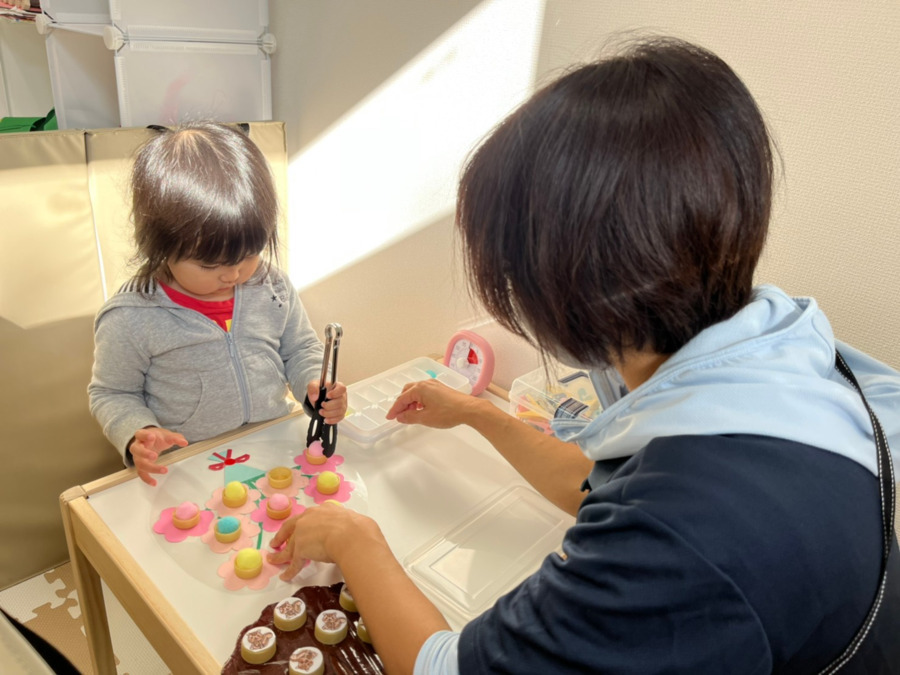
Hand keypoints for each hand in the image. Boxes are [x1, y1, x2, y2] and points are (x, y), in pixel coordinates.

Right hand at [129, 426, 187, 485]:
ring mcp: (137, 457)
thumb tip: (185, 442)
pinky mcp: (140, 465)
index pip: (140, 434)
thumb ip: (176, 438)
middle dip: (145, 453)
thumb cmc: (157, 437)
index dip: (145, 435)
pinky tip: (154, 483)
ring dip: (151, 468)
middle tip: (155, 456)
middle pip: (136, 449)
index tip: (152, 437)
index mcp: (142, 436)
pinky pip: (141, 473)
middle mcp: (137, 446)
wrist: (150, 440)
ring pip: (139, 463)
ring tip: (164, 470)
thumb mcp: (166, 435)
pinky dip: (147, 479)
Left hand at [267, 503, 384, 580]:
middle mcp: (309, 518)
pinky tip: (285, 577)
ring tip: (273, 559)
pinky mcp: (300, 550)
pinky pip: (294, 563)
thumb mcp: (351, 520)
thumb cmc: (357, 527)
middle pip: (291, 528)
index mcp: (323, 510)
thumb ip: (347, 525)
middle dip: (282, 535)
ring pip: (289, 546)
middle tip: (276, 542)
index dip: (303, 523)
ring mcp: (302, 534)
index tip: (299, 526)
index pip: (309, 517)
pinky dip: (289, 571)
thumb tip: (356, 530)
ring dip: (280, 554)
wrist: (351, 535)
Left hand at [307, 380, 347, 424]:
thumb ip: (313, 388)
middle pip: (340, 402)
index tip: (327, 396)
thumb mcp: (313, 385)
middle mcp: (342, 396)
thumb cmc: (318, 390)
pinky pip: (339, 418)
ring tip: (321, 412)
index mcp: (337, 387)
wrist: (317, 398)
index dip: (336, 393)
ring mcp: (343, 405)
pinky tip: (326, 419)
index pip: (342, 389)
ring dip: (329, 413)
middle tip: (321, 405)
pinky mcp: (341, 413)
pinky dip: (332, 420)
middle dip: (329, 406)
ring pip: (340, 411)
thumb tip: (315, 397)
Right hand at [385, 378, 474, 427]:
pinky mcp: (440, 388)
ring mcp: (434, 385)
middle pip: (407, 392)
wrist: (469, 409)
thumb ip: (410, 417)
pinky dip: (419, 400)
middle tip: (399, 415)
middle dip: (402, 404)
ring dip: (411, 402)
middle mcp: (426, 383)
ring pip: (416, 391)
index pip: (401, 399)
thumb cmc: (449, 412)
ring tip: (411, 414)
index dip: (394, 409)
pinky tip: (422, 409)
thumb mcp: (425, 418)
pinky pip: (424, 392)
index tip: (390, 417)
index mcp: (420, 388)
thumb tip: (400, 417)